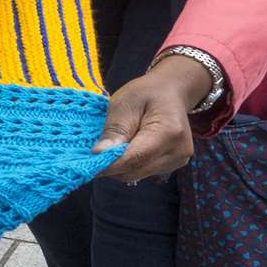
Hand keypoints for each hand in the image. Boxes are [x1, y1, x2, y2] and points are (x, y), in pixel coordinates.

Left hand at [94, 54, 208, 182]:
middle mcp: (178, 151)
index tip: (87, 166)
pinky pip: (143, 172)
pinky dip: (129, 164)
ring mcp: (178, 160)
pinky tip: (126, 147)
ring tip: (113, 144)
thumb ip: (114, 130)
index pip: (135, 157)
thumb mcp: (124, 103)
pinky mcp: (173, 164)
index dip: (109, 165)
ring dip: (120, 166)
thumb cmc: (146, 93)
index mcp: (169, 132)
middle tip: (94, 153)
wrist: (170, 92)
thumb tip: (99, 154)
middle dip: (112, 165)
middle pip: (136, 170)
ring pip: (137, 174)